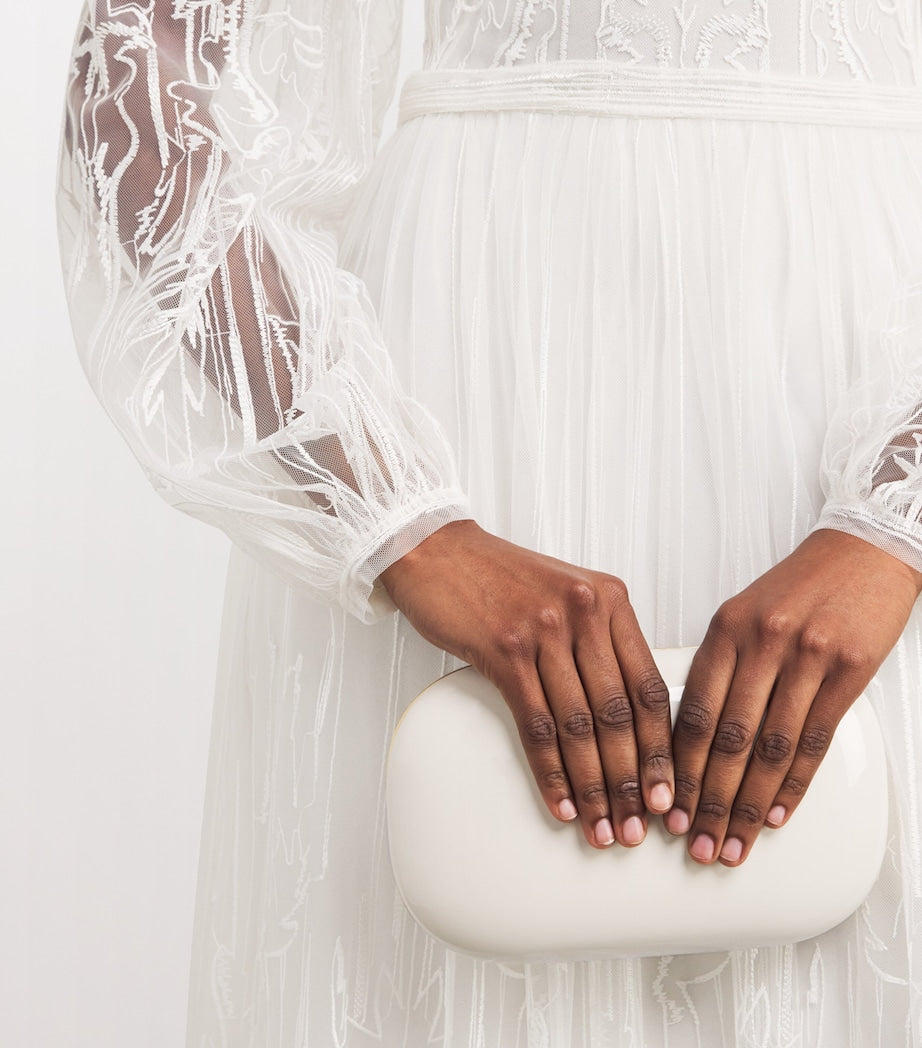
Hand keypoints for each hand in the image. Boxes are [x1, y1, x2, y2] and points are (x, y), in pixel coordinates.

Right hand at [379, 520, 674, 849]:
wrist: (435, 551)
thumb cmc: (498, 577)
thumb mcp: (565, 594)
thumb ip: (598, 640)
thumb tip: (624, 712)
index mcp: (609, 600)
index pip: (647, 686)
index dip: (661, 748)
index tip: (666, 793)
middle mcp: (584, 612)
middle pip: (619, 713)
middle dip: (631, 781)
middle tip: (638, 827)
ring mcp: (544, 631)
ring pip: (580, 726)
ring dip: (594, 787)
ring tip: (602, 828)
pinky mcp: (504, 650)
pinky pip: (536, 724)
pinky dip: (551, 772)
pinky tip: (561, 803)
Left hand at [666, 528, 921, 866]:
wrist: (864, 551)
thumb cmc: (799, 587)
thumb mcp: (742, 613)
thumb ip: (717, 667)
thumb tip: (688, 736)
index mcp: (725, 629)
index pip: (691, 712)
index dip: (676, 768)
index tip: (667, 806)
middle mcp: (762, 643)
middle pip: (726, 739)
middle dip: (707, 800)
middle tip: (694, 842)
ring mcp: (807, 657)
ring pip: (769, 748)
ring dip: (747, 805)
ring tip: (733, 843)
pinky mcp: (849, 671)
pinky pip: (816, 740)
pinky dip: (794, 784)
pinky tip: (776, 814)